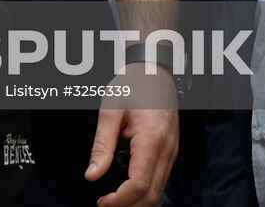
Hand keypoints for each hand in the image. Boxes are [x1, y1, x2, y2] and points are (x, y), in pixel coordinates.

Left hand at [86, 64, 178, 206]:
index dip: (119, 200)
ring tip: (114, 201)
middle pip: (151, 195)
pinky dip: (146, 191)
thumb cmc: (133, 86)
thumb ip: (101, 146)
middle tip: (105, 205)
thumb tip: (91, 175)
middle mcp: (167, 151)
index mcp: (152, 141)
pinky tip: (129, 189)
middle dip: (128, 206)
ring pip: (159, 190)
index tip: (101, 202)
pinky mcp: (172, 151)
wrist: (154, 71)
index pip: (138, 185)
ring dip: (138, 201)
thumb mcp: (110, 111)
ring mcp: (173, 152)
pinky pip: (161, 180)